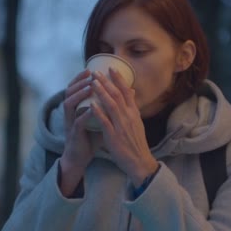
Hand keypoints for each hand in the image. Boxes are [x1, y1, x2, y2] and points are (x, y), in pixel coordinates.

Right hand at [59, 69, 102, 194]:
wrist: (81, 157)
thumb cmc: (91, 137)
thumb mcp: (102, 118)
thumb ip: (111, 105)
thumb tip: (128, 92)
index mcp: (76, 107)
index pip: (75, 88)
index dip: (81, 78)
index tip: (91, 69)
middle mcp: (71, 113)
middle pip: (69, 92)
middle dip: (79, 82)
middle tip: (89, 74)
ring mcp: (71, 123)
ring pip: (69, 104)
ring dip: (79, 95)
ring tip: (89, 87)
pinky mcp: (74, 134)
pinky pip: (77, 123)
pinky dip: (84, 115)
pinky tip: (91, 109)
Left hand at [90, 68, 158, 186]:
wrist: (139, 162)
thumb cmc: (136, 143)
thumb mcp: (137, 123)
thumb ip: (132, 107)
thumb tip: (131, 91)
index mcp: (134, 113)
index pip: (126, 92)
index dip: (119, 79)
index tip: (111, 68)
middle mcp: (129, 117)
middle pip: (117, 95)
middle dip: (107, 82)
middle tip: (97, 71)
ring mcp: (121, 126)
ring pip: (111, 105)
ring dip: (102, 92)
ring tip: (93, 82)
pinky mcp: (114, 136)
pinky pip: (105, 122)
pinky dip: (99, 112)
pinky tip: (91, 104)